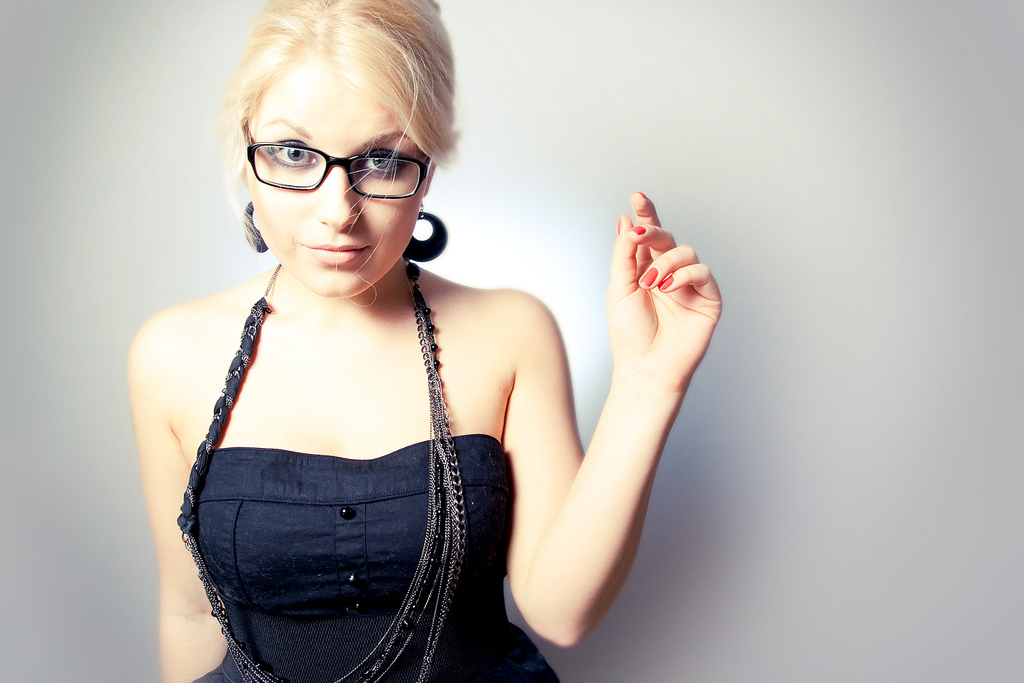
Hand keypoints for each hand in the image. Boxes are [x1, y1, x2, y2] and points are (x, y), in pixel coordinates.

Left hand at [607, 192, 721, 392]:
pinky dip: (685, 275)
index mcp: (646, 269)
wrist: (645, 368)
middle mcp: (669, 274)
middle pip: (667, 238)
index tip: (637, 196)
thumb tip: (626, 220)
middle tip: (639, 235)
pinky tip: (668, 288)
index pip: (648, 236)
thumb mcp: (619, 288)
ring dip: (666, 262)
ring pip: (685, 252)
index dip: (646, 213)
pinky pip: (702, 272)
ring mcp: (689, 285)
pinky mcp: (708, 299)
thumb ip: (624, 254)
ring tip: (650, 283)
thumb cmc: (629, 334)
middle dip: (652, 231)